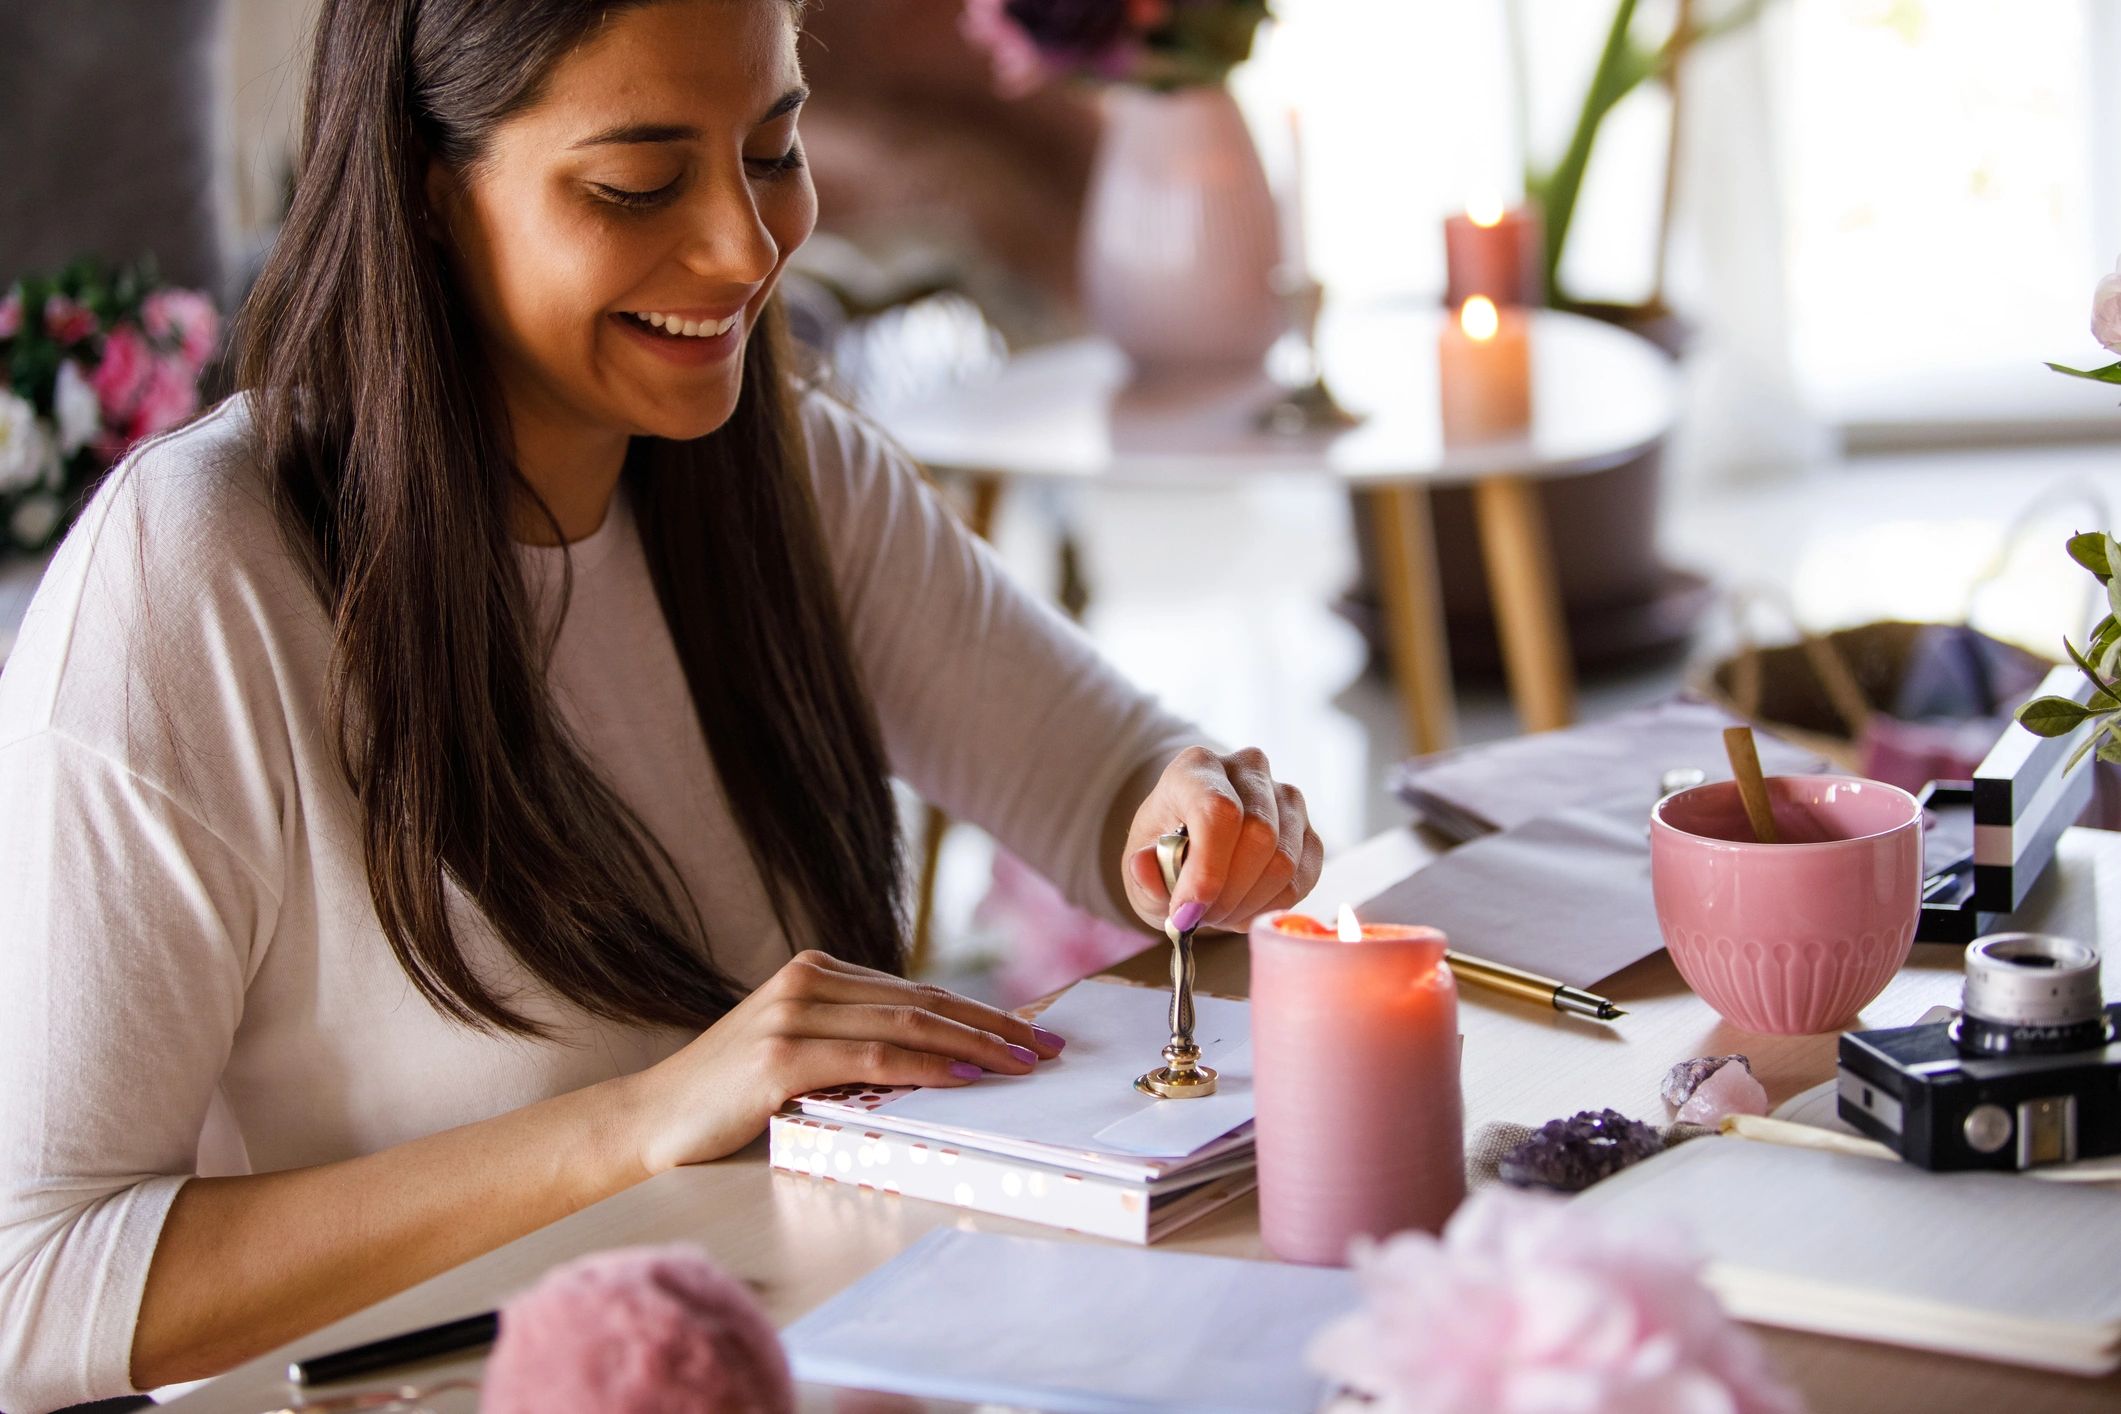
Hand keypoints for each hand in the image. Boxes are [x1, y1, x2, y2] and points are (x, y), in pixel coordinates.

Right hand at [625, 950, 1064, 1172]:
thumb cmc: (730, 1095)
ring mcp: (792, 1015)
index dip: (980, 1011)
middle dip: (995, 1024)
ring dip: (976, 1043)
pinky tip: (966, 1076)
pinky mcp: (780, 1057)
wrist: (651, 1119)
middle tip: (1047, 1047)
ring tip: (1023, 1063)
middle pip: (924, 1000)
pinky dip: (928, 1066)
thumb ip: (855, 1041)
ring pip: (907, 1024)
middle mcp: (807, 980)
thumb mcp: (800, 1052)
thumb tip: (942, 1055)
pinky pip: (874, 1059)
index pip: (917, 990)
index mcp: (816, 971)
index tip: (1031, 1032)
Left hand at [1120, 746, 1322, 934]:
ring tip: (1217, 912)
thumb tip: (1143, 866)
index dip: (1207, 867)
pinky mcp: (1309, 831)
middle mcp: (1249, 770)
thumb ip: (1141, 872)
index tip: (1187, 910)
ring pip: (1283, 861)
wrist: (1195, 846)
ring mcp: (1286, 798)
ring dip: (1247, 903)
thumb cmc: (1165, 852)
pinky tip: (1243, 907)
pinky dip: (1270, 906)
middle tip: (1199, 917)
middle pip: (1259, 836)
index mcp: (1197, 767)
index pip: (1219, 810)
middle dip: (1226, 893)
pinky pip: (1302, 879)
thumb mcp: (1140, 866)